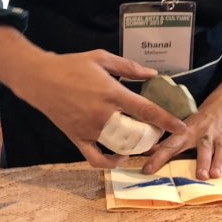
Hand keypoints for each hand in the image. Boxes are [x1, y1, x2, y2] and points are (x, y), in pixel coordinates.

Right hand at [16, 49, 185, 168]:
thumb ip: (130, 67)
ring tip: (145, 143)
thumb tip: (153, 75)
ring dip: (136, 148)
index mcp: (112, 93)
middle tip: (160, 133)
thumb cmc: (72, 65)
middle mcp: (103, 115)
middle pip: (137, 133)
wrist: (39, 79)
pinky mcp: (77, 138)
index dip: (167, 121)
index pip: (146, 111)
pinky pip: (96, 158)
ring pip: (120, 147)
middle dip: (153, 136)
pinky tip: (120, 157)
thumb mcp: (102, 58)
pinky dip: (109, 163)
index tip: (181, 128)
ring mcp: (90, 129)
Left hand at [141, 57, 221, 177]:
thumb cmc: (199, 123)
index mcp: (187, 133)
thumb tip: (145, 153)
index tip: (148, 170)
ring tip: (216, 174)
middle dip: (202, 161)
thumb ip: (166, 144)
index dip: (158, 157)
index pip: (171, 144)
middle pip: (203, 147)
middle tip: (200, 176)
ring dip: (219, 160)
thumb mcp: (182, 130)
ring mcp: (221, 136)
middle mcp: (204, 134)